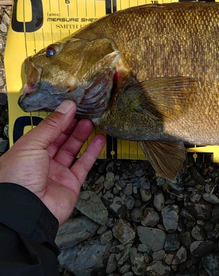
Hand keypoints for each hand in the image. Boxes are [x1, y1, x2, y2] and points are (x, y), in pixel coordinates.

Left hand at [0, 100, 104, 224]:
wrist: (28, 210)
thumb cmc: (19, 180)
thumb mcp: (32, 144)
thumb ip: (52, 125)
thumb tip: (66, 108)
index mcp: (25, 152)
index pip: (45, 132)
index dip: (58, 120)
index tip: (71, 108)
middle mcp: (40, 163)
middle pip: (59, 140)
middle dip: (71, 126)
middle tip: (84, 113)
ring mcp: (56, 174)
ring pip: (72, 150)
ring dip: (82, 136)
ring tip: (92, 123)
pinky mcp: (71, 183)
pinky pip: (84, 164)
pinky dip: (93, 151)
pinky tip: (99, 140)